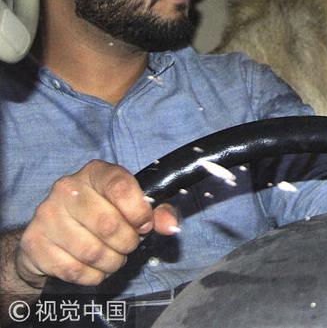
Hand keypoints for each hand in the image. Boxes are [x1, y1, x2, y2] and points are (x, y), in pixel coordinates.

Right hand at [15, 160, 179, 288]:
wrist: (55, 232)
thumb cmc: (103, 213)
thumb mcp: (133, 205)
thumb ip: (157, 211)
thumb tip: (170, 226)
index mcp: (95, 172)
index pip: (121, 187)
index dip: (139, 212)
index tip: (144, 224)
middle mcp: (66, 189)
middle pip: (108, 224)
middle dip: (128, 242)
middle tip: (129, 244)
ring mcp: (46, 215)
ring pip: (91, 252)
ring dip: (113, 262)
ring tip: (115, 257)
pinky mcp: (34, 243)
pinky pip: (74, 270)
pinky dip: (94, 275)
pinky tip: (96, 267)